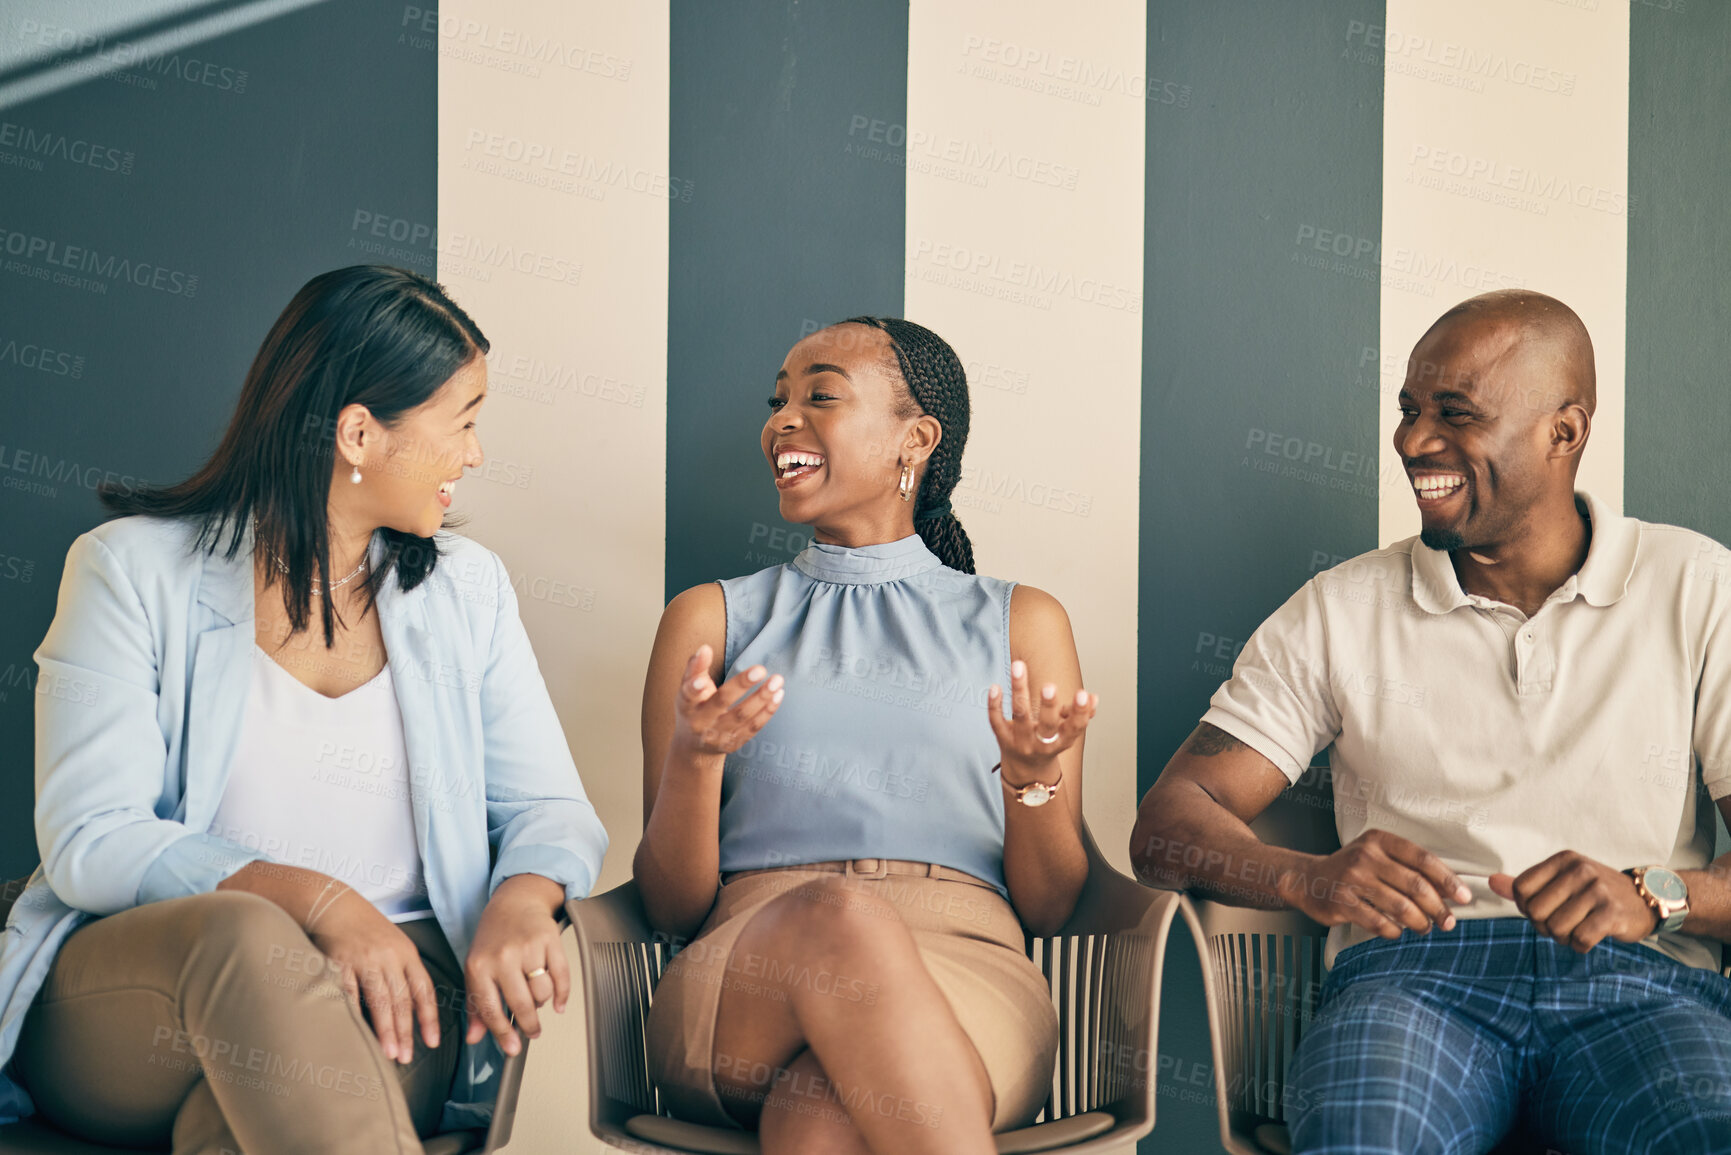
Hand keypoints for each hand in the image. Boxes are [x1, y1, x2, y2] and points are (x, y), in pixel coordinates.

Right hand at [308, 887, 439, 1064]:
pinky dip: (354, 1015)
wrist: (336, 905)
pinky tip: (357, 1033)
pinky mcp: (340, 964)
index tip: (433, 1042)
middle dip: (406, 1031)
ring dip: (386, 1030)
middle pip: (402, 1000)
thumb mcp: (396, 944)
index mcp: (407, 954)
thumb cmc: (368, 930)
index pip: (424, 990)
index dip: (429, 1017)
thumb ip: (404, 972)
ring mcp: (365, 960)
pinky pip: (349, 994)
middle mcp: (389, 957)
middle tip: (406, 1057)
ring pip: (379, 1001)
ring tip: (389, 1053)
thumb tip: (414, 1008)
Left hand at [463, 874, 569, 1055]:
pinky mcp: (550, 940)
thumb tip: (475, 1038)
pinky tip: (558, 1001)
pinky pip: (562, 976)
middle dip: (529, 1025)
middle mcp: (503, 957)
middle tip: (532, 1032)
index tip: (512, 1048)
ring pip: (543, 992)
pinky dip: (562, 994)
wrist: (514, 901)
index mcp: (479, 966)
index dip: (503, 1033)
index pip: (490, 1009)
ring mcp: (528, 947)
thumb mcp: (476, 969)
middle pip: (521, 1004)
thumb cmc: (493, 938)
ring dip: (542, 1002)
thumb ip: (475, 1005)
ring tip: (536, 997)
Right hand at [671, 644, 782, 757]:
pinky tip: (778, 695)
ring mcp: (718, 735)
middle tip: (761, 669)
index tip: (703, 678)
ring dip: (762, 697)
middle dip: (741, 685)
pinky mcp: (733, 742)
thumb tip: (705, 648)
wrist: (694, 745)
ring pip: (742, 716)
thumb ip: (695, 667)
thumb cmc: (693, 707)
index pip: (689, 695)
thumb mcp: (687, 689)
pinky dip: (767, 711)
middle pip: (722, 702)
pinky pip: (753, 727)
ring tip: (777, 680)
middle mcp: (701, 722)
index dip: (695, 687)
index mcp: (686, 706)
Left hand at [987, 659, 1096, 783]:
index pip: (1074, 728)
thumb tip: (1093, 697)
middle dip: (1048, 706)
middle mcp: (1041, 744)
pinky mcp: (1003, 738)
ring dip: (1020, 690)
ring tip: (1019, 666)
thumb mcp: (1067, 733)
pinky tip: (996, 687)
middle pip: (1046, 725)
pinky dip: (995, 704)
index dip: (1080, 713)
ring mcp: (1021, 742)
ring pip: (1020, 715)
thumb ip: (1080, 714)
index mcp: (1062, 742)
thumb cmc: (1048, 743)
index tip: (1083, 694)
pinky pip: (997, 721)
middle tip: (1049, 687)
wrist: (1026, 770)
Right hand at [1277, 829, 1471, 939]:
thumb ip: (1407, 867)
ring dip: (1420, 923)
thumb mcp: (1376, 855)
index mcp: (1379, 840)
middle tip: (1447, 921)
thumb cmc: (1351, 869)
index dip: (1447, 879)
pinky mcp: (1343, 903)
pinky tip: (1397, 931)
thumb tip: (1449, 890)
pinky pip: (1380, 923)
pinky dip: (1395, 932)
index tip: (1464, 896)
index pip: (1422, 859)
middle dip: (1438, 907)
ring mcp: (1352, 879)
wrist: (1307, 878)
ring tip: (1424, 928)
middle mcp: (1366, 856)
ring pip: (1401, 907)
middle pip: (1415, 885)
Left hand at [1489, 852, 1655, 952]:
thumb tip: (1491, 881)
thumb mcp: (1561, 880)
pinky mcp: (1612, 914)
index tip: (1544, 910)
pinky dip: (1579, 946)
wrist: (1646, 900)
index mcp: (1563, 860)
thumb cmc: (1595, 892)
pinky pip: (1579, 939)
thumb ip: (1526, 884)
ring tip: (1575, 930)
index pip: (1520, 889)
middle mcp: (1580, 870)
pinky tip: (1589, 938)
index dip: (1525, 907)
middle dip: (1543, 926)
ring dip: (1562, 938)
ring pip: (1556, 928)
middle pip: (1534, 911)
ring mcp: (1597, 891)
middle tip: (1560, 925)